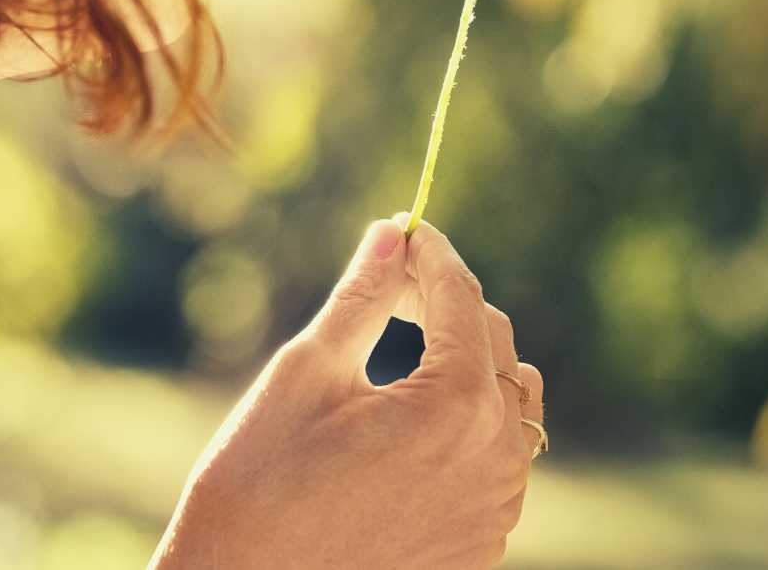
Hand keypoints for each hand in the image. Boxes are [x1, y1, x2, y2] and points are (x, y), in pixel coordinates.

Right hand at [150, 218, 545, 568]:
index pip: (460, 295)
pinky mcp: (483, 542)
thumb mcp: (306, 374)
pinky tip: (415, 422)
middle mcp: (495, 456)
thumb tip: (391, 234)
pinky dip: (469, 426)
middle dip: (448, 304)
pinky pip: (498, 460)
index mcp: (456, 404)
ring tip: (409, 348)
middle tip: (395, 285)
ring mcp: (496, 507)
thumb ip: (363, 297)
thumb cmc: (259, 488)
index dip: (431, 254)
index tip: (405, 229)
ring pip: (508, 402)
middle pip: (494, 342)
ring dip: (469, 364)